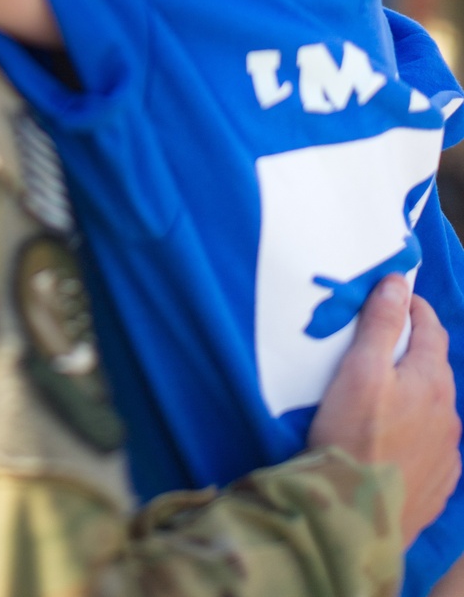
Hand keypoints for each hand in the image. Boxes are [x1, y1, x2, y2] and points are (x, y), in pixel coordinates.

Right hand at [309, 274, 460, 545]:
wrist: (356, 519)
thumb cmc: (353, 435)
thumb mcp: (359, 370)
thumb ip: (381, 324)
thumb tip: (398, 282)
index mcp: (431, 381)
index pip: (431, 330)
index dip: (414, 309)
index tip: (397, 297)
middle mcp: (448, 415)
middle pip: (436, 369)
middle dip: (415, 351)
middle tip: (384, 344)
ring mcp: (447, 453)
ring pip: (436, 410)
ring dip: (418, 395)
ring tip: (388, 395)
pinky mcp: (440, 485)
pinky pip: (434, 447)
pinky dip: (420, 433)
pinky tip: (400, 440)